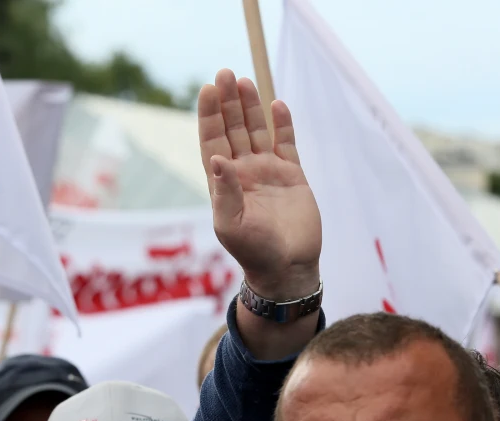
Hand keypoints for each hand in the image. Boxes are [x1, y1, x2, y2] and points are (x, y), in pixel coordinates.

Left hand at [199, 69, 320, 298]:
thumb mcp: (231, 225)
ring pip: (257, 131)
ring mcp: (267, 172)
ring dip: (251, 107)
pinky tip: (277, 105)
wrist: (287, 268)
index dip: (209, 116)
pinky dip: (282, 125)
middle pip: (233, 130)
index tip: (207, 90)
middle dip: (228, 103)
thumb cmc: (253, 252)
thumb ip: (224, 193)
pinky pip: (286, 143)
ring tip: (244, 81)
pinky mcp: (292, 175)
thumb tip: (217, 160)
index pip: (212, 142)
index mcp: (223, 183)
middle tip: (225, 74)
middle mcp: (243, 173)